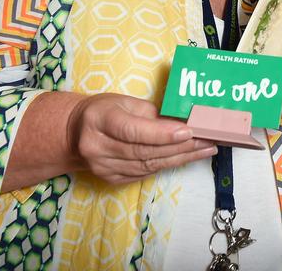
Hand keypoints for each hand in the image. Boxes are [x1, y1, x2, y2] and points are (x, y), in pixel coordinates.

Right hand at [68, 92, 216, 184]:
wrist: (75, 133)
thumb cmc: (104, 111)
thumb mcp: (124, 102)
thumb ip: (151, 114)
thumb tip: (183, 123)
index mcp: (99, 120)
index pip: (134, 131)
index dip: (162, 134)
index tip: (188, 131)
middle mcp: (97, 147)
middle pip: (144, 151)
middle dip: (180, 147)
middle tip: (206, 140)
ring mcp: (102, 167)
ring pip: (147, 165)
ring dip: (180, 158)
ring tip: (204, 150)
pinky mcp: (110, 179)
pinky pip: (144, 173)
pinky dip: (167, 165)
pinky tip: (186, 158)